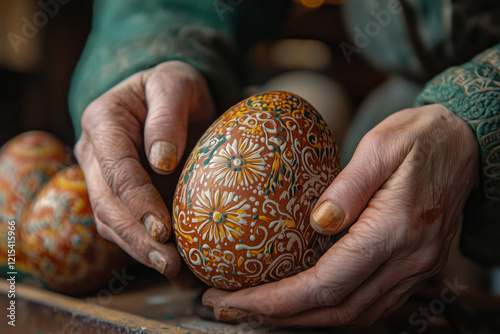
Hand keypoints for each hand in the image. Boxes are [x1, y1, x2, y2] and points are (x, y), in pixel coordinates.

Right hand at [75, 61, 215, 276]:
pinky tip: (179, 269)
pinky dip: (150, 249)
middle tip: (169, 263)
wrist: (169, 97)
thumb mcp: (176, 85)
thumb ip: (168, 116)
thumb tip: (161, 161)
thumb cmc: (174, 87)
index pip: (116, 168)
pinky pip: (128, 227)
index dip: (137, 201)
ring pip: (113, 223)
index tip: (163, 228)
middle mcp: (95, 154)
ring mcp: (103, 178)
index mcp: (104, 122)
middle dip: (138, 238)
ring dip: (142, 251)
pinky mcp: (120, 196)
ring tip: (176, 273)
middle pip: (108, 204)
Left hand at [202, 104, 478, 325]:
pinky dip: (331, 309)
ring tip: (258, 308)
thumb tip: (317, 223)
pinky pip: (369, 303)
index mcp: (396, 230)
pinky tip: (304, 300)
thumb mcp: (382, 145)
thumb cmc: (421, 137)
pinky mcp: (414, 267)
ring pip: (354, 314)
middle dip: (279, 316)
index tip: (235, 298)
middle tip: (230, 307)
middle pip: (337, 310)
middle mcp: (409, 260)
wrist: (466, 143)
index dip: (277, 300)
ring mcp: (415, 269)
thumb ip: (349, 186)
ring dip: (302, 319)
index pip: (327, 284)